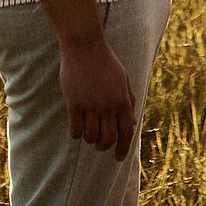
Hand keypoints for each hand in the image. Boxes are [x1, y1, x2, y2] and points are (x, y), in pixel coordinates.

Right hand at [59, 28, 137, 162]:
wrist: (84, 47)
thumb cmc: (105, 63)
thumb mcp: (123, 81)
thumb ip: (128, 103)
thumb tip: (132, 124)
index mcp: (123, 101)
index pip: (126, 133)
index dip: (123, 149)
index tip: (118, 158)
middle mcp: (108, 106)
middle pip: (108, 140)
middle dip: (103, 147)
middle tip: (99, 145)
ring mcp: (90, 106)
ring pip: (90, 137)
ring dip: (89, 139)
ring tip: (88, 133)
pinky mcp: (74, 104)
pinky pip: (75, 130)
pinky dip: (76, 134)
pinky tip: (76, 128)